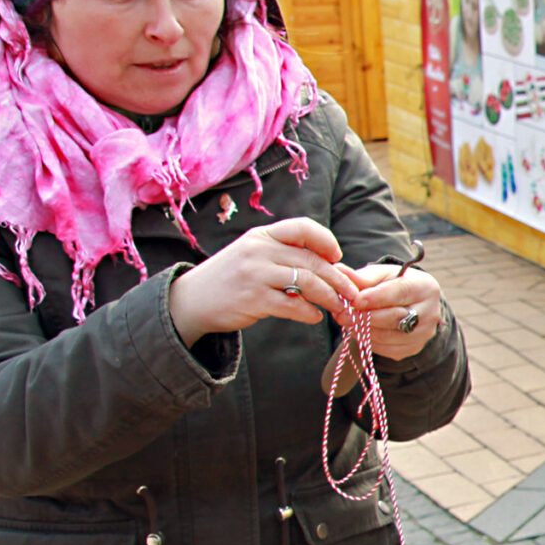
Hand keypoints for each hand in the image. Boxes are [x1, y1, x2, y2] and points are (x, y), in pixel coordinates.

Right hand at [168, 218, 358, 346]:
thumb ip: (283, 255)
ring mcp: (255, 275)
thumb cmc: (230, 279)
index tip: (337, 257)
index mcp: (262, 236)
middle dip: (339, 280)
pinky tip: (314, 316)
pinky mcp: (253, 300)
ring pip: (308, 283)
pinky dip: (310, 313)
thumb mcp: (252, 254)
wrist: (191, 301)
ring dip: (330, 298)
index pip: (303, 227)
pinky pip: (294, 306)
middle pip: (313, 261)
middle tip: (352, 295)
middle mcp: (259, 251)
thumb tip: (329, 267)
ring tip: (339, 309)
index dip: (326, 241)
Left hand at [346, 263, 442, 361]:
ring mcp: (424, 333)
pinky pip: (387, 349)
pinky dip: (369, 341)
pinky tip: (359, 330)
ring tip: (347, 321)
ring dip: (364, 330)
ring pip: (388, 336)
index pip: (400, 292)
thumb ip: (363, 276)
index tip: (355, 301)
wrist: (410, 304)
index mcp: (425, 287)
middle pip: (394, 317)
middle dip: (365, 316)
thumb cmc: (394, 284)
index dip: (376, 297)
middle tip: (342, 314)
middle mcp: (431, 311)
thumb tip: (339, 271)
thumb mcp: (382, 275)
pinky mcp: (414, 348)